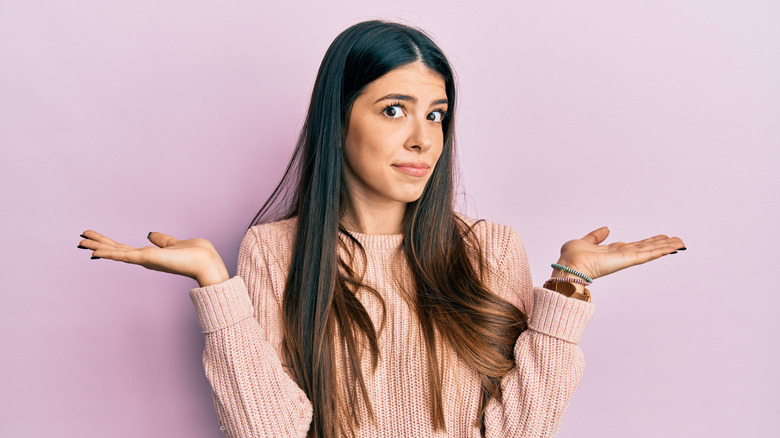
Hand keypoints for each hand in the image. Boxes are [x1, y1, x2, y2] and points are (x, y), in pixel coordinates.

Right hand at [78, 230, 229, 286]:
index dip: (109, 244)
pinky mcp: (147, 259)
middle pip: (116, 250)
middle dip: (98, 244)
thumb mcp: (175, 242)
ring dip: (98, 247)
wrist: (206, 262)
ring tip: (81, 242)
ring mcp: (144, 260)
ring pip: (116, 252)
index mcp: (150, 255)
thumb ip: (162, 240)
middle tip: (80, 239)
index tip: (94, 238)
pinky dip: (109, 253)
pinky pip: (124, 255)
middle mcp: (144, 259)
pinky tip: (95, 252)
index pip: (124, 248)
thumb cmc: (196, 254)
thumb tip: (151, 234)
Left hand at [555, 227, 684, 280]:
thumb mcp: (584, 241)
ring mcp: (626, 258)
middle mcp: (621, 255)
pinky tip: (673, 247)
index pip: (634, 246)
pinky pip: (648, 254)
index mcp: (612, 251)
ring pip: (650, 251)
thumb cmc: (571, 258)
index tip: (659, 239)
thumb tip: (607, 229)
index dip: (647, 242)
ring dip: (666, 247)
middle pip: (646, 248)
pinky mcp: (627, 260)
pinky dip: (661, 250)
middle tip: (676, 240)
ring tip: (680, 242)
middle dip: (660, 244)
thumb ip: (596, 236)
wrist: (569, 267)